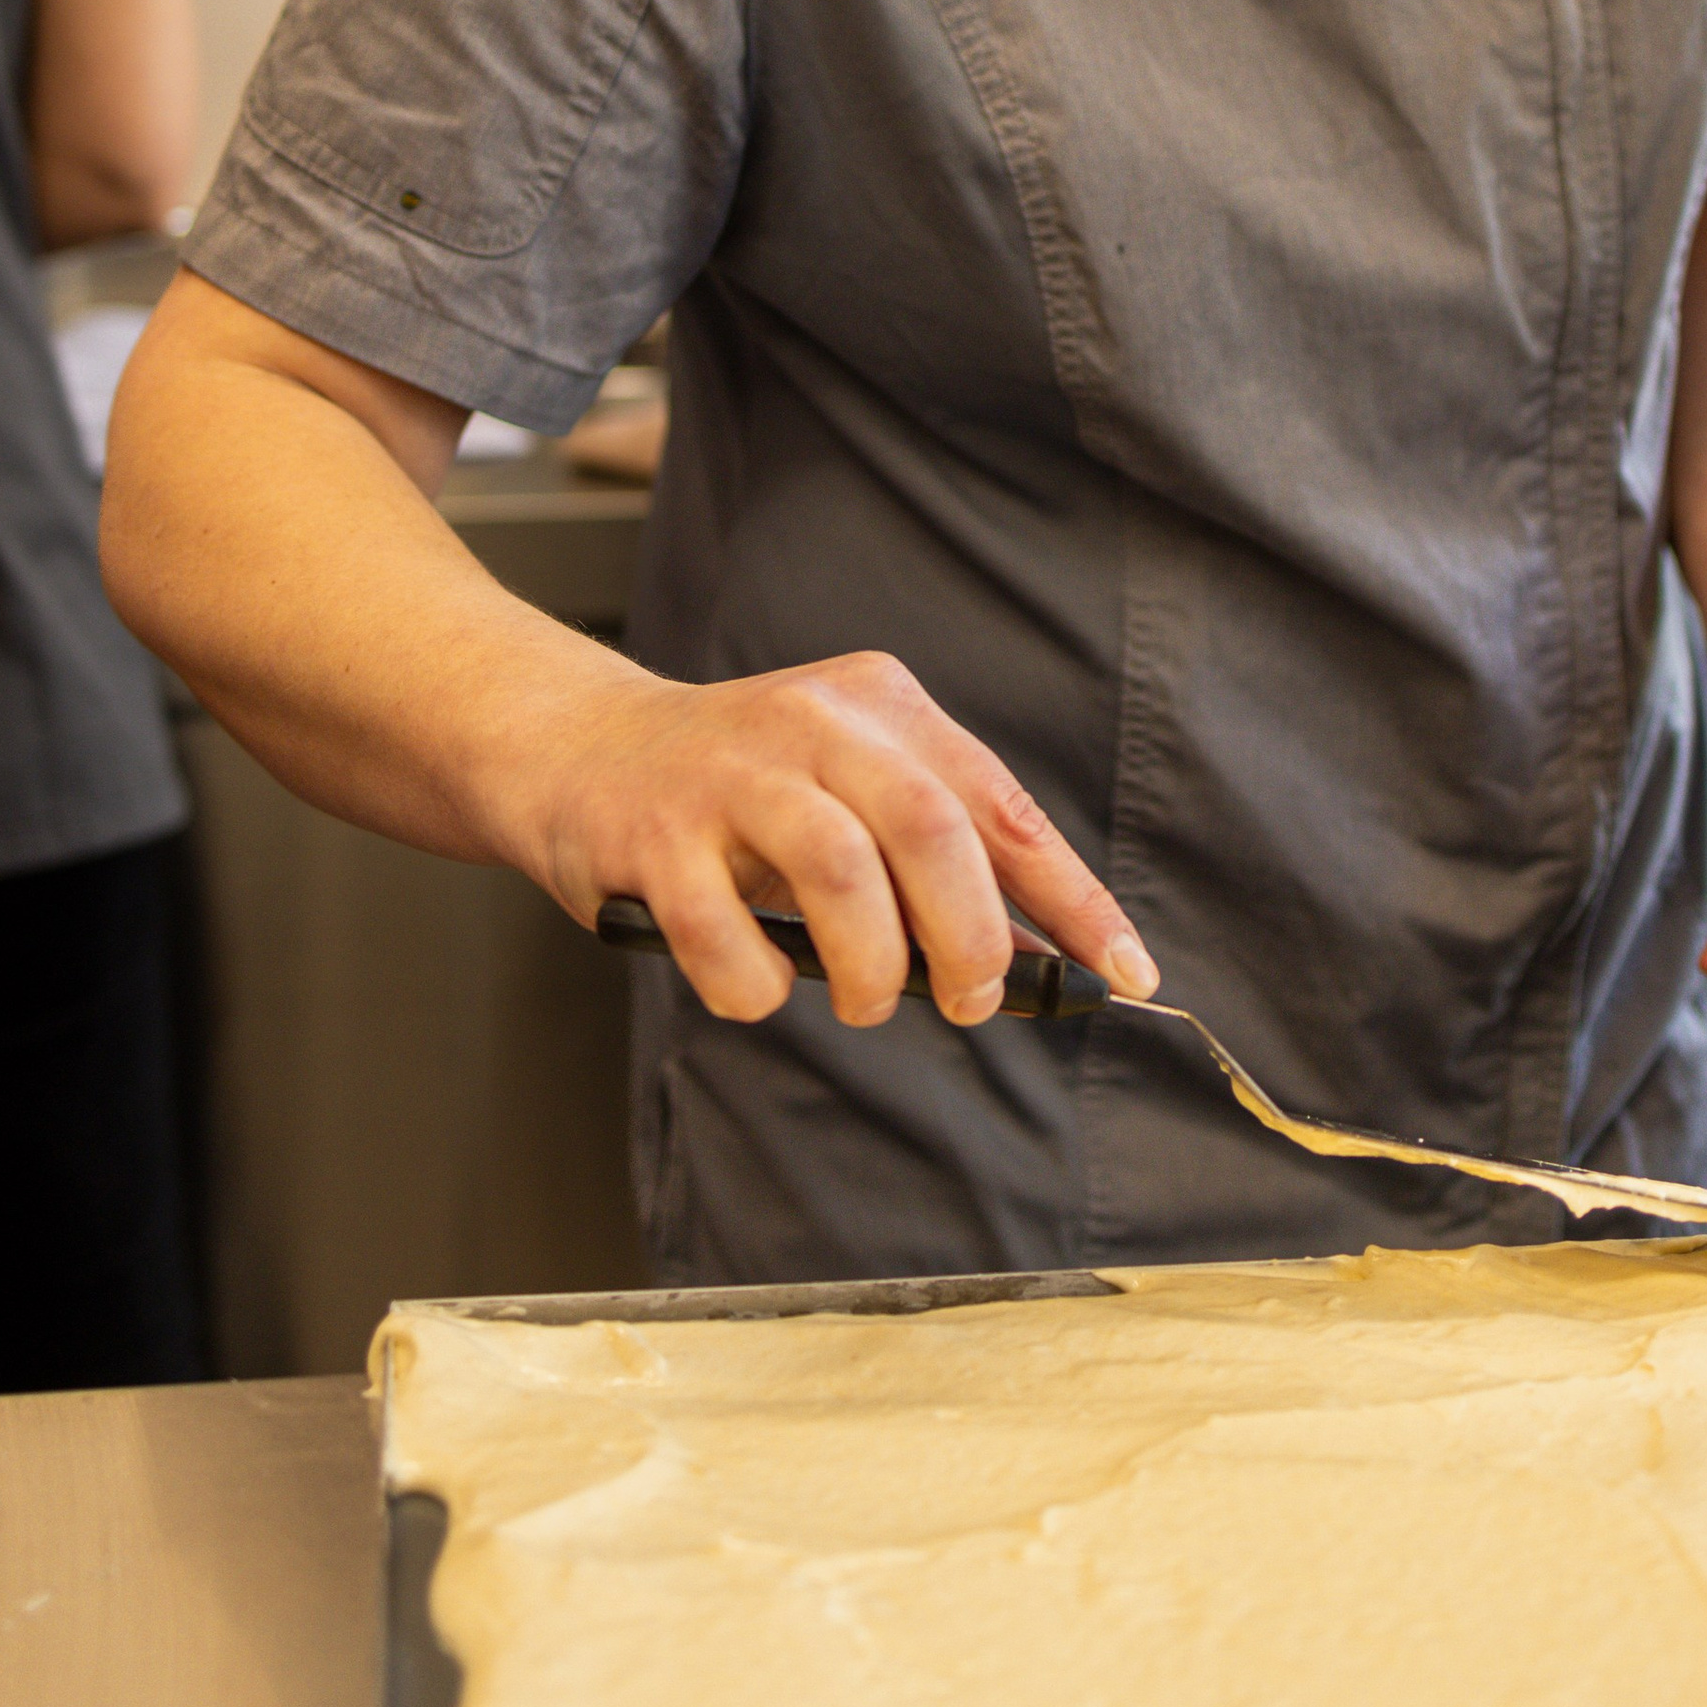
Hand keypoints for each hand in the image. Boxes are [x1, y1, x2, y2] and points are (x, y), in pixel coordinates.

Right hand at [511, 649, 1157, 1031]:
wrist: (578, 748)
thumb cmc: (740, 794)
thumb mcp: (852, 797)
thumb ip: (940, 865)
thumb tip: (1042, 957)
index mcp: (883, 706)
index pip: (1004, 807)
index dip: (1074, 899)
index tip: (1127, 972)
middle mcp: (815, 722)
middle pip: (932, 831)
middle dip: (968, 939)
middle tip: (964, 1000)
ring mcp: (730, 773)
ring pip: (840, 871)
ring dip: (870, 966)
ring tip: (863, 999)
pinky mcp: (654, 832)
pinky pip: (722, 932)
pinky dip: (756, 985)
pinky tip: (756, 982)